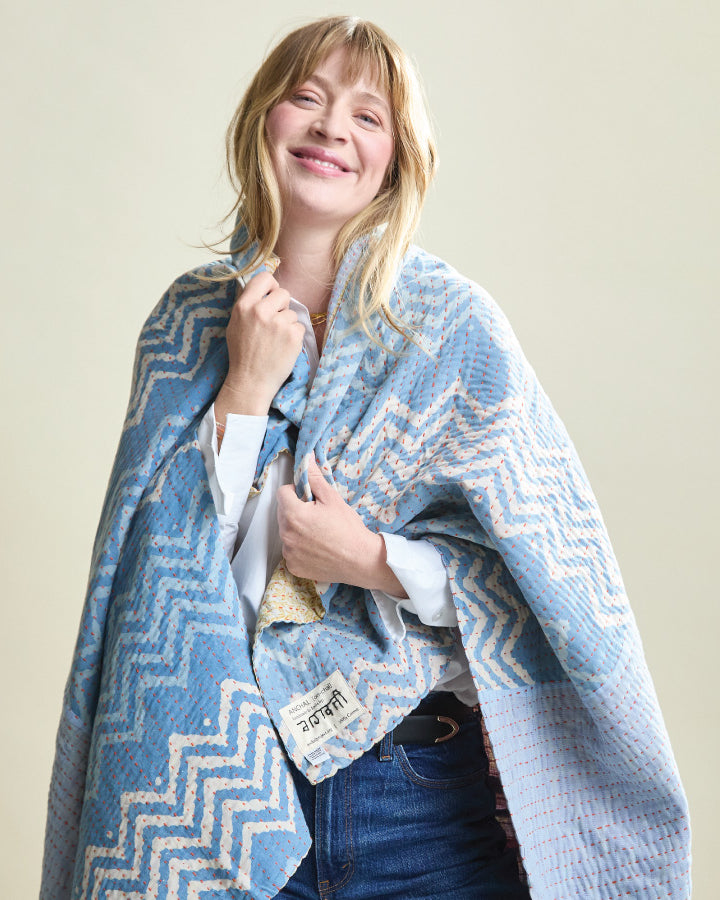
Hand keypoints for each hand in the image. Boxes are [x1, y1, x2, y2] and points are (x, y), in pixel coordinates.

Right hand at [222, 271, 305, 414]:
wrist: (251, 381)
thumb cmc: (242, 354)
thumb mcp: (235, 324)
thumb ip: (249, 306)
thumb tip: (265, 290)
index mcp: (244, 305)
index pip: (264, 278)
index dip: (271, 286)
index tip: (272, 296)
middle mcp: (261, 311)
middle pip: (284, 293)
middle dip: (282, 306)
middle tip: (275, 323)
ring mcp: (278, 323)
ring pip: (292, 313)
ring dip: (288, 324)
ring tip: (275, 340)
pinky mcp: (293, 335)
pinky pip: (299, 327)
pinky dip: (294, 337)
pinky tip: (283, 348)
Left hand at [276, 457, 407, 596]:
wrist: (361, 560)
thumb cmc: (348, 528)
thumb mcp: (332, 498)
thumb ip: (315, 478)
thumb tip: (306, 460)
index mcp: (293, 514)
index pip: (282, 493)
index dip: (295, 492)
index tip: (309, 498)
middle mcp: (286, 534)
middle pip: (282, 513)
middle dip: (295, 510)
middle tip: (317, 516)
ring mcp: (289, 552)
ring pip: (286, 532)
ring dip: (296, 529)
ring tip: (318, 533)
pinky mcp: (293, 566)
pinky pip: (291, 551)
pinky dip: (300, 548)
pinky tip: (316, 548)